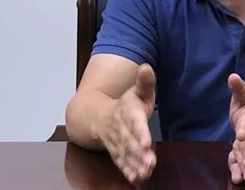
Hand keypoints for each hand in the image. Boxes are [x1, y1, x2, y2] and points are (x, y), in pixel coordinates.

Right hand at [96, 64, 156, 183]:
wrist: (94, 115)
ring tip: (145, 173)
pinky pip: (120, 162)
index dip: (140, 132)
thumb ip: (144, 81)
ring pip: (125, 154)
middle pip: (130, 142)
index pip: (135, 122)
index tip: (147, 142)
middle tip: (149, 163)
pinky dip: (127, 171)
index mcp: (128, 111)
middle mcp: (121, 128)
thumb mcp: (136, 90)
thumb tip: (147, 66)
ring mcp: (117, 142)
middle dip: (139, 153)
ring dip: (134, 164)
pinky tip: (136, 179)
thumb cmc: (125, 103)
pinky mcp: (116, 152)